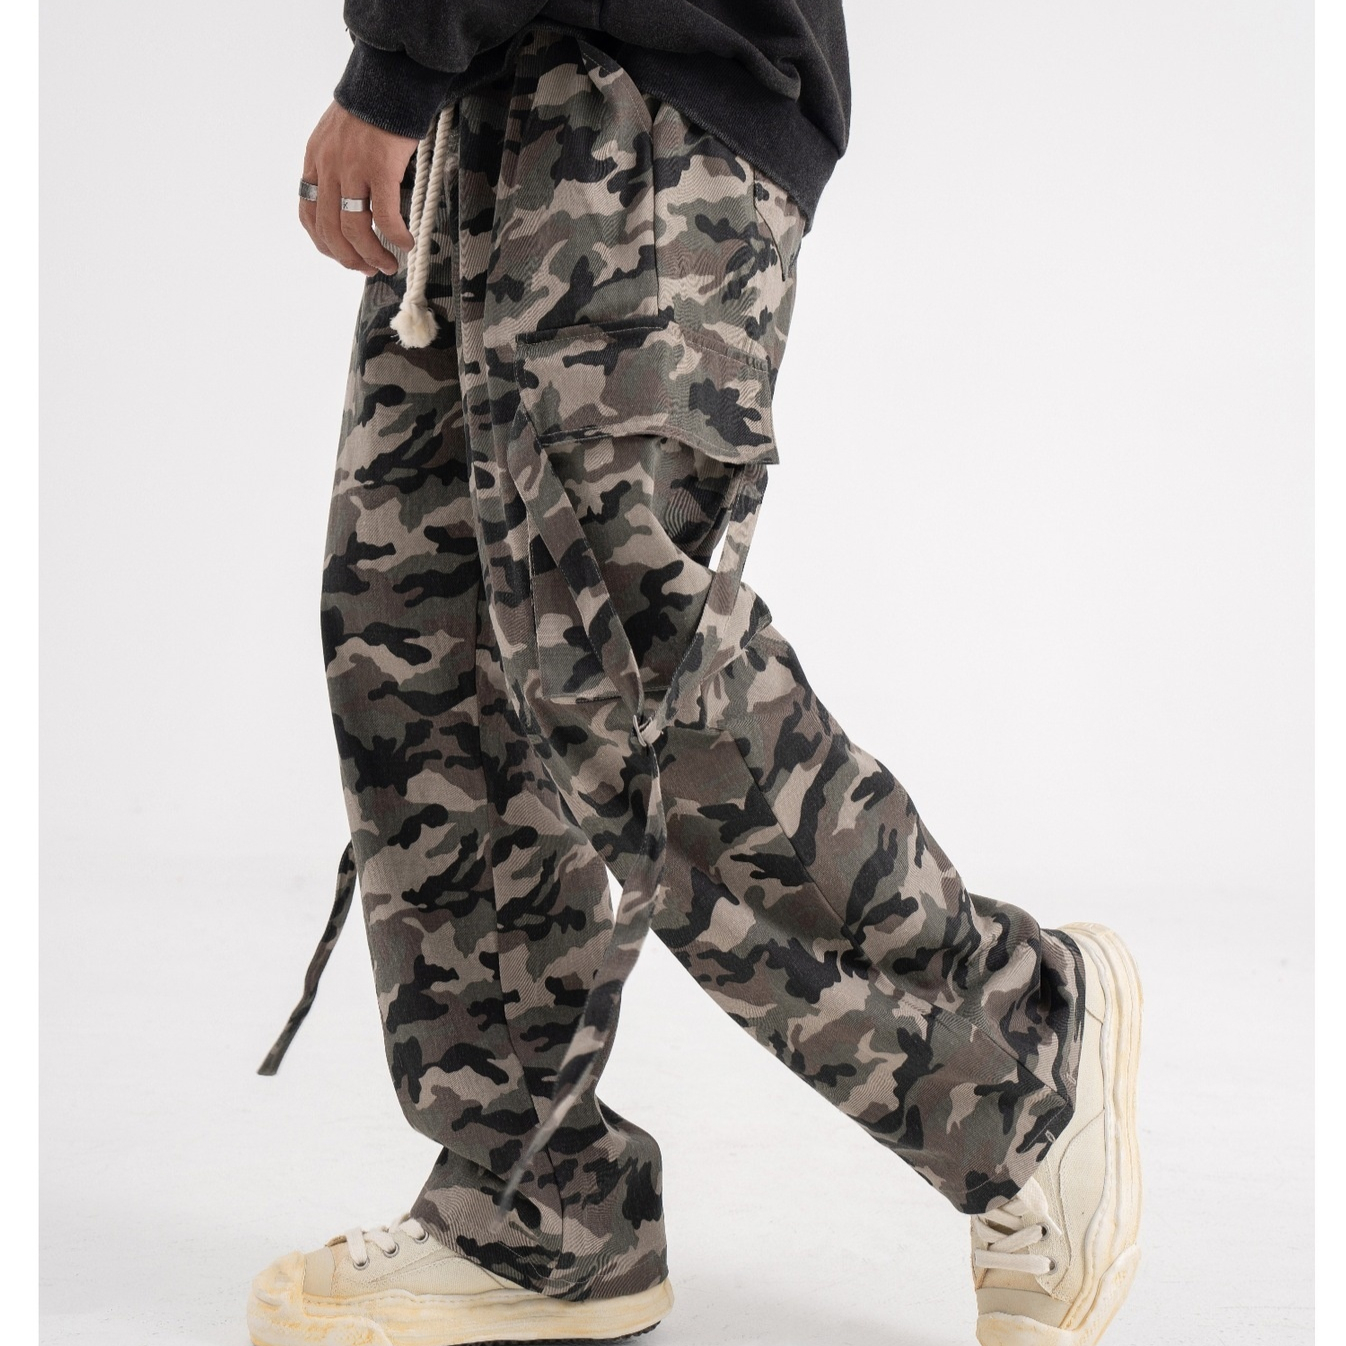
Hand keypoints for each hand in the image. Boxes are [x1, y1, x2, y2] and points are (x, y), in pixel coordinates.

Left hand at [300, 102, 418, 275]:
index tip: (343, 256)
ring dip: (372, 255)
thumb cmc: (373, 107)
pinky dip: (396, 237)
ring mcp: (352, 168)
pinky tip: (407, 243)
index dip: (324, 243)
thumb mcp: (340, 135)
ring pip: (354, 229)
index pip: (308, 213)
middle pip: (329, 230)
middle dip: (349, 258)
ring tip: (389, 265)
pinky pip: (384, 217)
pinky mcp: (379, 169)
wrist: (390, 78)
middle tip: (368, 269)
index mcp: (315, 159)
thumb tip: (353, 198)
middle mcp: (328, 166)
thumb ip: (339, 165)